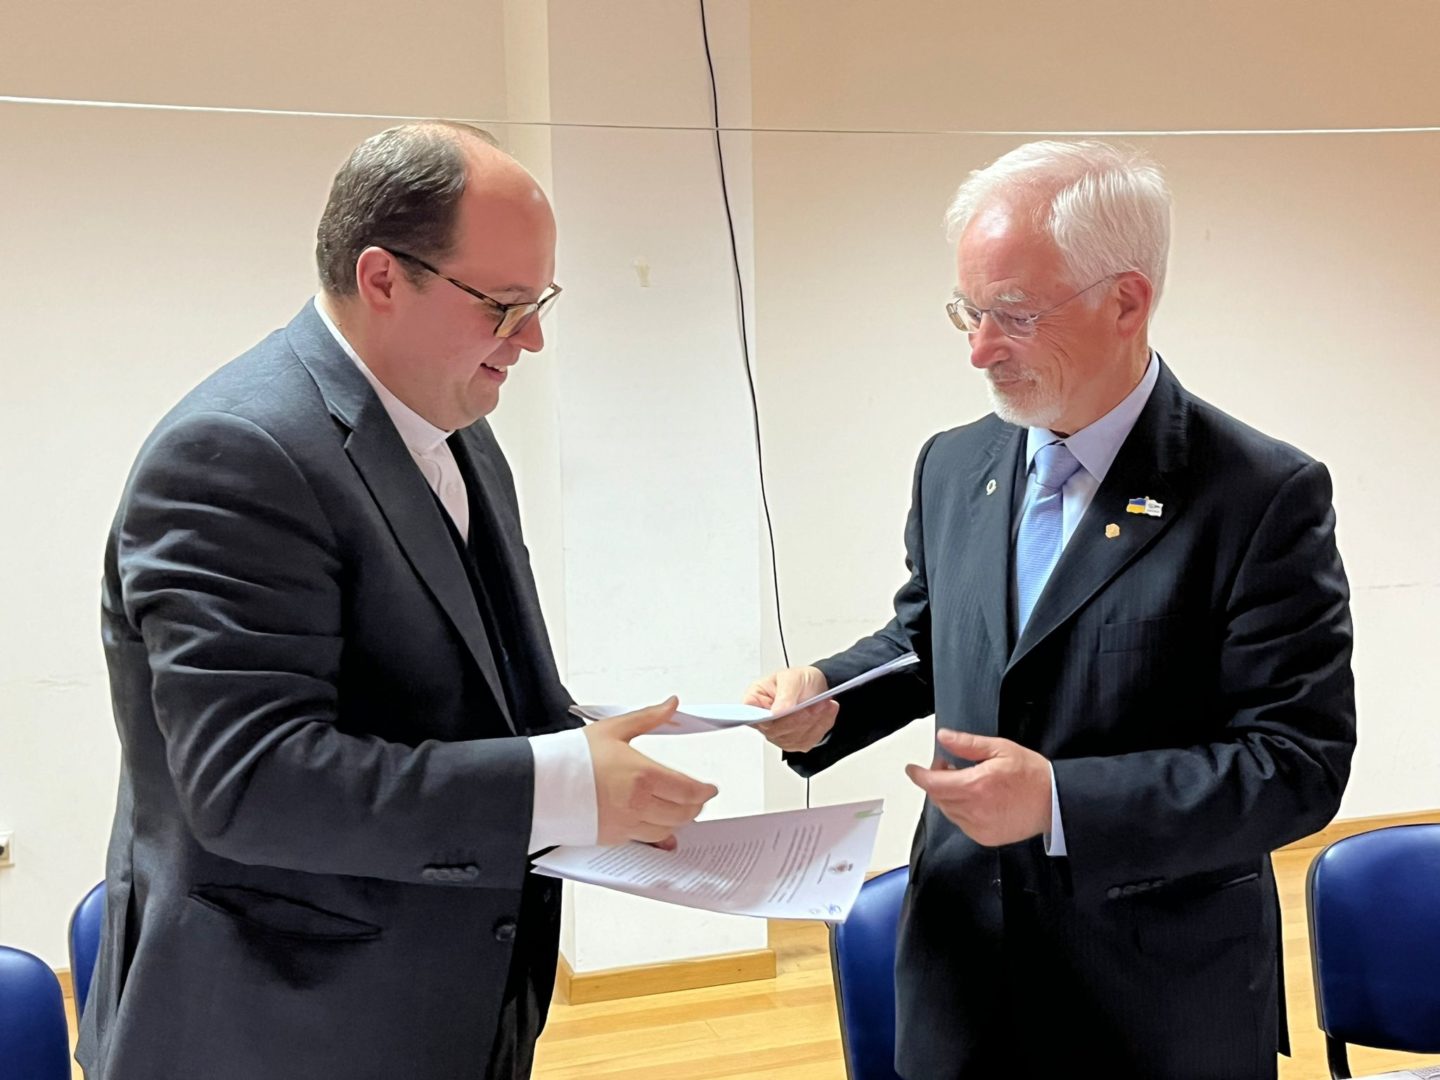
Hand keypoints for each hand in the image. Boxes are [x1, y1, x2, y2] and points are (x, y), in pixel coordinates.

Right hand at [584, 698, 718, 848]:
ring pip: (667, 830)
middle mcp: (637, 803)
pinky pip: (646, 841)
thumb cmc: (571, 756)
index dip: (704, 791)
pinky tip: (661, 830)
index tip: (710, 789)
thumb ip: (648, 718)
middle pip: (682, 813)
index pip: (688, 790)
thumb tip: (671, 705)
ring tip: (678, 809)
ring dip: (678, 820)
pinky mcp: (613, 837)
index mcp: (642, 775)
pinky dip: (659, 836)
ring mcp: (625, 823)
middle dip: (694, 806)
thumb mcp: (613, 729)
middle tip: (697, 798)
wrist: (539, 785)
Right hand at [743, 666, 837, 751]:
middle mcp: (763, 721)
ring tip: (823, 705)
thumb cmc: (799, 680)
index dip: (761, 717)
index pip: (748, 714)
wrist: (816, 687)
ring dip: (813, 722)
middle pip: (775, 731)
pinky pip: (807, 741)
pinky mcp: (793, 742)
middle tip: (816, 704)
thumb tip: (776, 712)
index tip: (776, 714)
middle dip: (799, 718)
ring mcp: (777, 734)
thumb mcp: (792, 678)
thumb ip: (784, 695)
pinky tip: (824, 713)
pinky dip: (820, 727)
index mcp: (755, 700)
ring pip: (793, 738)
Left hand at [904, 729, 1051, 846]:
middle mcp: (974, 809)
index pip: (934, 783)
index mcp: (976, 785)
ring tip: (965, 780)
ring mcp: (979, 827)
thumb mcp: (1000, 749)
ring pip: (948, 810)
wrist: (1055, 802)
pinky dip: (960, 810)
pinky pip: (961, 823)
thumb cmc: (1031, 774)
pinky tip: (975, 798)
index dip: (919, 775)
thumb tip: (944, 737)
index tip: (912, 769)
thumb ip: (968, 744)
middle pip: (938, 797)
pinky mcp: (985, 837)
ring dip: (948, 795)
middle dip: (936, 780)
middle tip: (948, 765)